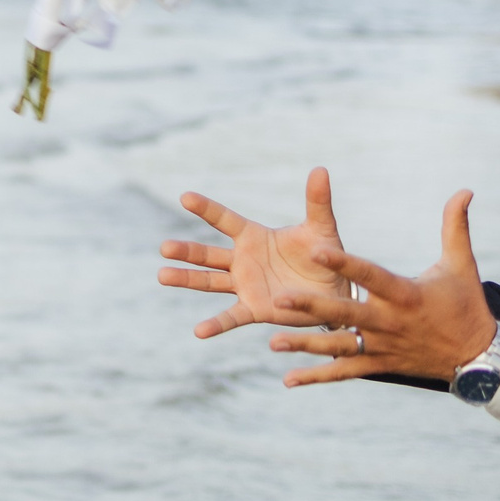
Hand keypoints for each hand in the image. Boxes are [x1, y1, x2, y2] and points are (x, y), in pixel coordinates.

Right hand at [160, 167, 348, 334]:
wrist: (337, 291)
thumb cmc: (325, 256)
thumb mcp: (322, 228)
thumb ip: (317, 201)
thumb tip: (321, 169)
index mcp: (254, 237)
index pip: (225, 220)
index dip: (206, 208)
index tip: (185, 197)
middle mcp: (243, 260)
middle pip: (208, 254)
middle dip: (186, 251)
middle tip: (164, 248)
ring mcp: (245, 285)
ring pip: (210, 282)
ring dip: (187, 279)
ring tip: (163, 275)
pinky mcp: (254, 308)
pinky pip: (232, 317)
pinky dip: (216, 324)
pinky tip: (199, 331)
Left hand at [268, 190, 497, 384]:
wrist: (478, 358)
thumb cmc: (465, 304)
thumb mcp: (461, 264)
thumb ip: (455, 225)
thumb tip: (465, 189)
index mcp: (404, 293)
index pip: (369, 275)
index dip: (343, 263)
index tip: (316, 249)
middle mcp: (389, 322)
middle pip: (345, 313)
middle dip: (312, 307)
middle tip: (279, 299)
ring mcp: (382, 347)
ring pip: (339, 347)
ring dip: (306, 345)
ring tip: (274, 341)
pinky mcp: (379, 365)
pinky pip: (345, 372)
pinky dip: (317, 376)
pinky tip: (289, 379)